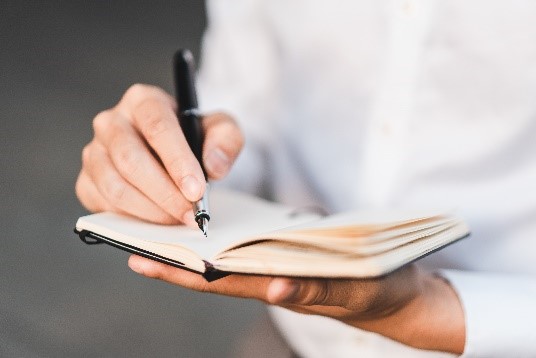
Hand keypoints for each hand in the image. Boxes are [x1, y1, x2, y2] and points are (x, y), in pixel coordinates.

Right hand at [76, 84, 243, 224]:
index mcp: (143, 100)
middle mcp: (111, 122)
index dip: (177, 161)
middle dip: (165, 193)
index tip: (196, 191)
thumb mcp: (221, 130)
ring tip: (178, 219)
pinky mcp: (87, 181)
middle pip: (131, 159)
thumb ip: (226, 140)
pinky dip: (133, 218)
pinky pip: (104, 204)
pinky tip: (157, 219)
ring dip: (150, 210)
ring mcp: (95, 152)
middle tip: (191, 214)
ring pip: (115, 186)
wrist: (175, 155)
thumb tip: (213, 165)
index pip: (157, 127)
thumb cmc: (195, 138)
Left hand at [128, 256, 465, 353]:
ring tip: (158, 231)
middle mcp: (273, 280)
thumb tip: (277, 288)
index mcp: (283, 286)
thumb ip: (320, 288)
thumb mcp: (355, 287)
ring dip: (194, 250)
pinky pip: (250, 250)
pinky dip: (224, 241)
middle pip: (216, 272)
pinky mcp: (290, 258)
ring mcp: (279, 270)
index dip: (183, 272)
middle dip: (175, 260)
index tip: (143, 259)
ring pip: (229, 262)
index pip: (223, 281)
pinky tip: (210, 226)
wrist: (398, 292)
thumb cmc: (379, 288)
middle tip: (132, 244)